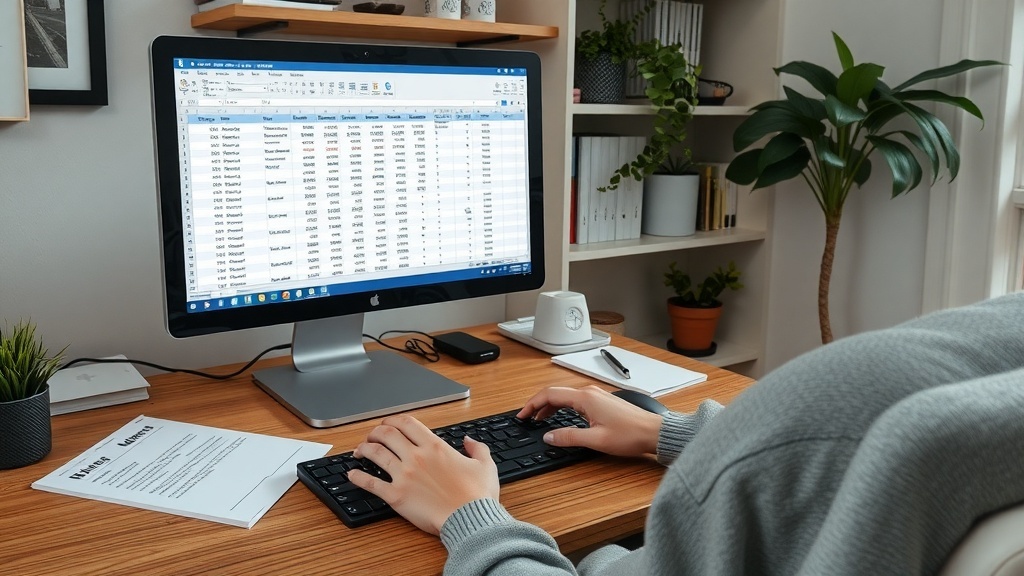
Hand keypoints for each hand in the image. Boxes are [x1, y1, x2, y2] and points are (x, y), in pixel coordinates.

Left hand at [348, 414, 498, 534]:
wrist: (470, 519)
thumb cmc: (477, 495)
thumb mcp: (485, 465)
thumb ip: (477, 449)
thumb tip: (469, 441)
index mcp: (435, 446)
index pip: (407, 423)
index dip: (393, 420)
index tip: (388, 424)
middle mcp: (416, 456)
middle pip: (386, 434)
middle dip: (375, 432)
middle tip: (371, 436)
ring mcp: (404, 475)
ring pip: (375, 453)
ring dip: (363, 448)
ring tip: (359, 450)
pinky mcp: (396, 496)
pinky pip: (371, 483)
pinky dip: (358, 477)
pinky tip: (351, 475)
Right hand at [517, 386, 662, 457]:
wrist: (654, 433)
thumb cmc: (630, 435)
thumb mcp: (596, 440)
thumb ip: (569, 437)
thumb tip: (549, 436)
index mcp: (585, 398)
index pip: (549, 395)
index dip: (532, 405)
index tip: (522, 415)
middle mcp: (589, 393)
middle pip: (555, 394)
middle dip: (538, 406)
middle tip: (527, 419)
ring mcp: (596, 396)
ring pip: (565, 397)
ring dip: (550, 407)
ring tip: (540, 420)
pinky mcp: (602, 401)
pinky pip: (575, 400)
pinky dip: (562, 408)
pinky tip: (561, 418)